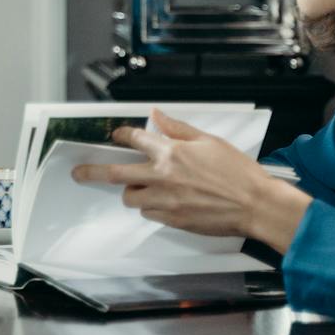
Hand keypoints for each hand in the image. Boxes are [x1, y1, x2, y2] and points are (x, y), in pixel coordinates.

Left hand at [69, 110, 310, 250]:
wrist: (256, 204)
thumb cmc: (238, 172)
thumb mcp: (209, 141)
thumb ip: (178, 129)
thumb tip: (156, 115)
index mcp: (171, 152)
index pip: (133, 139)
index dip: (120, 136)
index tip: (115, 136)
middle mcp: (162, 176)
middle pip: (115, 174)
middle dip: (91, 171)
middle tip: (78, 173)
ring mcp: (165, 200)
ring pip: (131, 197)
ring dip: (132, 191)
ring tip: (144, 187)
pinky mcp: (172, 220)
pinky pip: (149, 213)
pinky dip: (152, 206)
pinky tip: (166, 201)